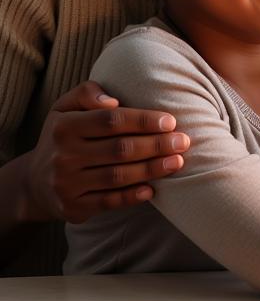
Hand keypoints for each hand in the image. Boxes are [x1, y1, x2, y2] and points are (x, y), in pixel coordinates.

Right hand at [21, 81, 189, 224]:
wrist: (34, 181)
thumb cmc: (64, 135)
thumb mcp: (66, 107)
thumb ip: (87, 93)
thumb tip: (111, 100)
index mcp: (64, 127)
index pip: (111, 120)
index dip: (144, 120)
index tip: (170, 121)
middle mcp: (63, 156)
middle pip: (119, 149)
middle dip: (156, 145)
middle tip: (183, 142)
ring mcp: (66, 184)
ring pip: (118, 176)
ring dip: (152, 169)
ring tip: (178, 162)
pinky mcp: (72, 207)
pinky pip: (108, 202)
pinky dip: (132, 196)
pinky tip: (153, 189)